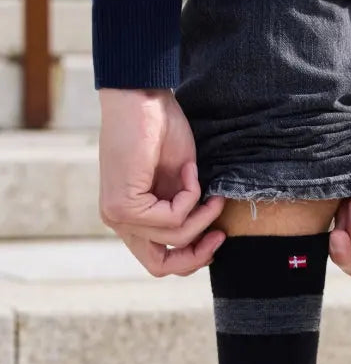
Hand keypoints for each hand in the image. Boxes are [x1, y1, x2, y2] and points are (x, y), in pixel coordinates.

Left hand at [98, 89, 225, 276]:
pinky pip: (172, 218)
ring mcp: (117, 216)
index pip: (159, 261)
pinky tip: (189, 170)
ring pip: (174, 237)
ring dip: (200, 212)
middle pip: (160, 266)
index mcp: (130, 219)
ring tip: (205, 184)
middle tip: (220, 233)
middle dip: (197, 254)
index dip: (192, 258)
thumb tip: (206, 240)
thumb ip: (183, 214)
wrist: (141, 97)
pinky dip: (190, 195)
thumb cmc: (160, 131)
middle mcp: (118, 222)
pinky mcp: (123, 206)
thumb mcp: (179, 184)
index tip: (217, 236)